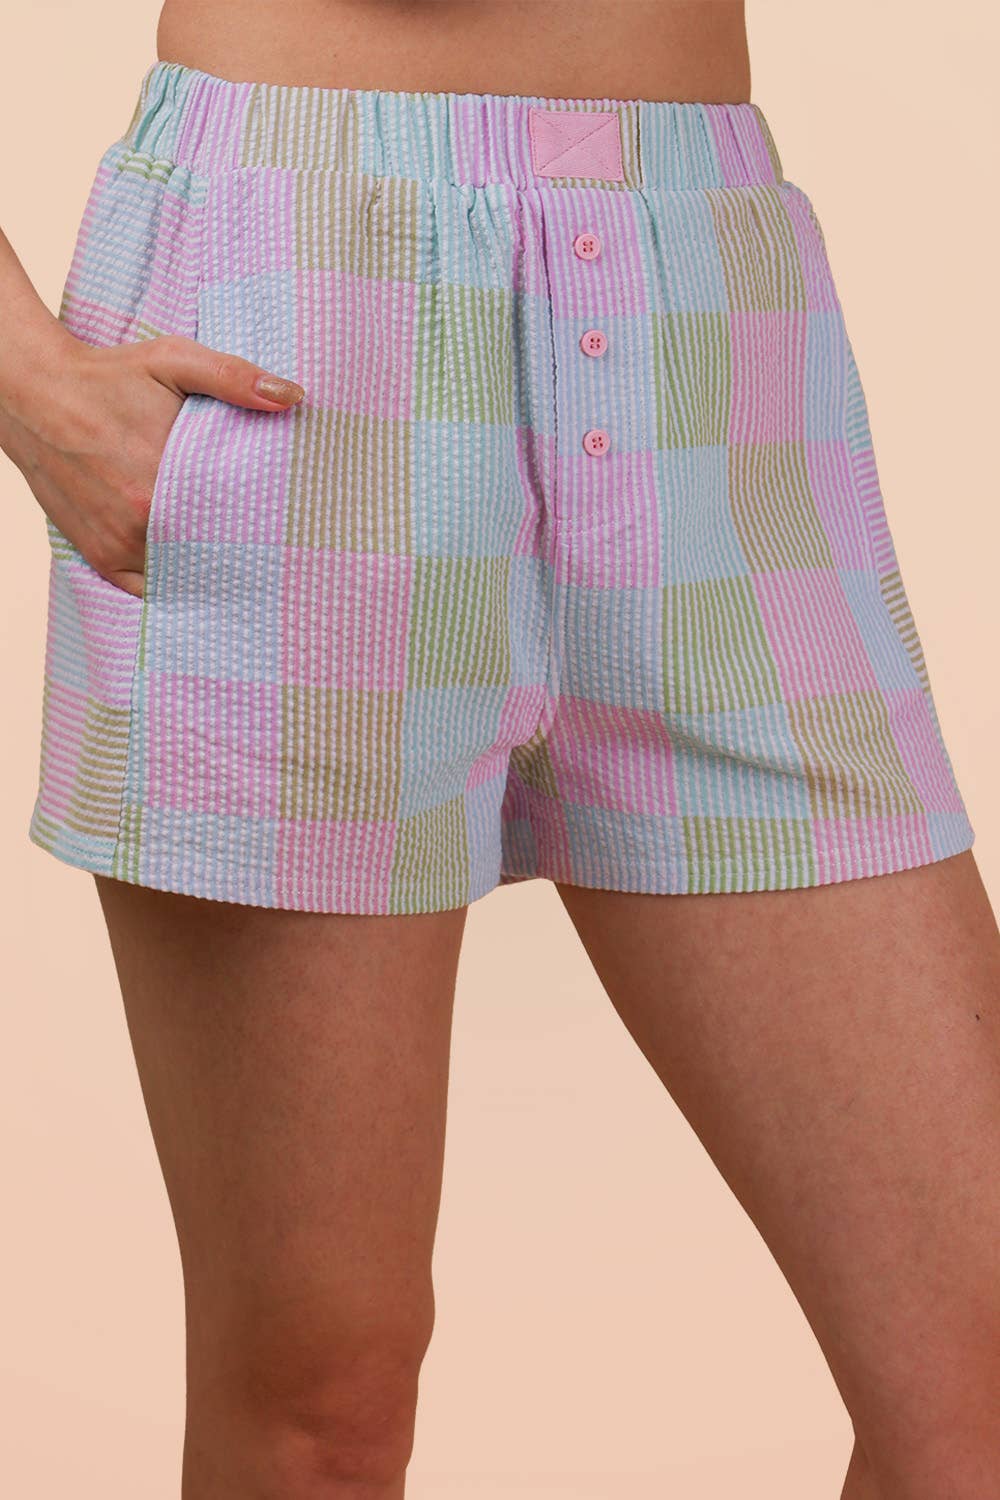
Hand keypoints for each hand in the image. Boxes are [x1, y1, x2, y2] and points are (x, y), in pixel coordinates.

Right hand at [0, 331, 304, 596]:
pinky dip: (168, 583)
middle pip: (211, 554)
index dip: (263, 529)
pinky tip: (193, 576)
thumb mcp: (172, 361)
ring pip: (180, 575)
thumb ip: (233, 378)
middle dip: (240, 554)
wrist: (34, 395)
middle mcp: (140, 523)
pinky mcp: (99, 555)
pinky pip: (144, 588)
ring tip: (238, 569)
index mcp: (165, 481)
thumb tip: (292, 396)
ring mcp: (117, 545)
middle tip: (272, 554)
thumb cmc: (106, 376)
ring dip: (205, 571)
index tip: (285, 529)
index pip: (236, 523)